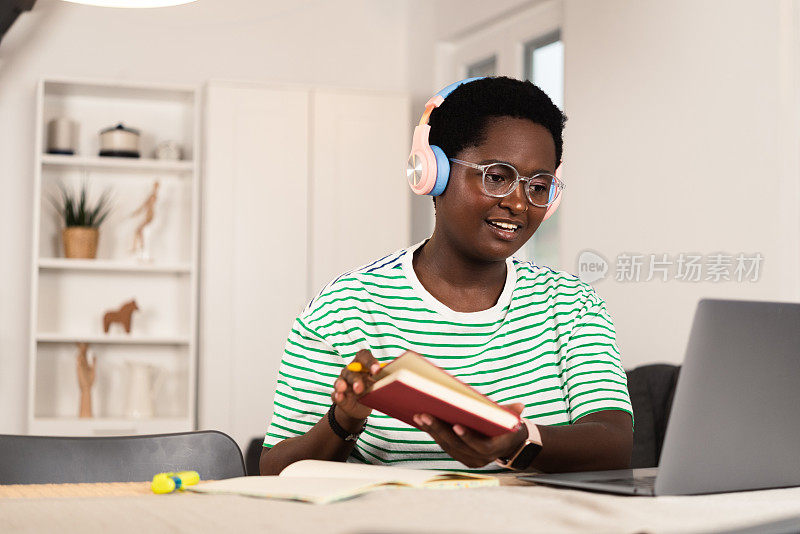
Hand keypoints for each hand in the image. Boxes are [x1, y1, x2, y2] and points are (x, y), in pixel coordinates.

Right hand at [331, 349, 380, 426]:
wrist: (361, 407)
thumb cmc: (372, 389)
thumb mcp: (379, 383)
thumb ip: (385, 378)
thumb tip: (398, 377)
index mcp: (363, 364)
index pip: (364, 356)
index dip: (370, 362)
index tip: (377, 370)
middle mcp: (351, 370)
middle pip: (352, 370)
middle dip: (356, 379)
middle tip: (360, 388)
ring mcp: (343, 382)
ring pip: (341, 381)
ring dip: (343, 385)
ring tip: (343, 388)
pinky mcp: (338, 394)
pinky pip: (335, 394)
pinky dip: (337, 395)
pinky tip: (339, 396)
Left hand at [413, 403, 527, 467]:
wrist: (509, 443)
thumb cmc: (508, 426)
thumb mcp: (512, 419)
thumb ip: (512, 413)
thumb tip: (520, 406)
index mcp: (495, 449)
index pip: (480, 446)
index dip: (468, 437)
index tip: (456, 425)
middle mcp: (481, 459)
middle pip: (457, 445)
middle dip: (439, 429)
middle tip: (425, 414)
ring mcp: (469, 460)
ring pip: (447, 446)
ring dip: (432, 431)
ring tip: (420, 416)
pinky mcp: (460, 457)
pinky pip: (444, 445)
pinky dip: (433, 433)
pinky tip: (423, 421)